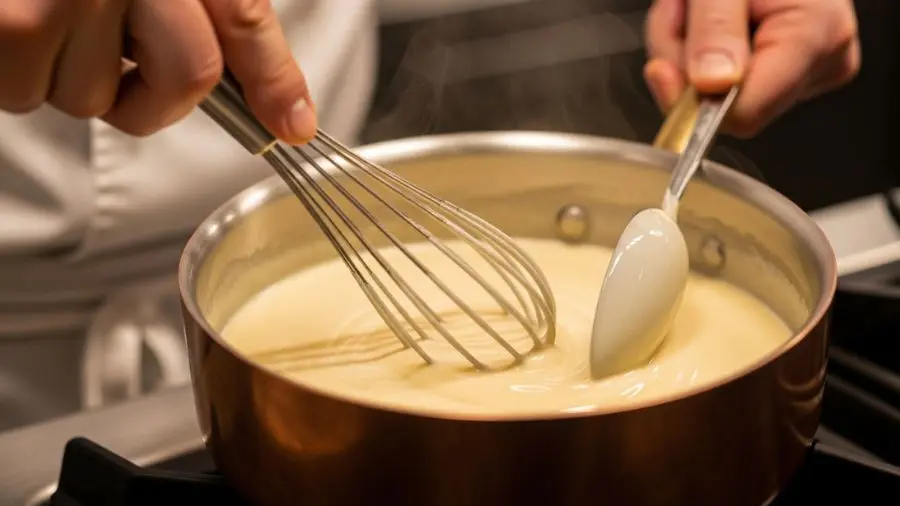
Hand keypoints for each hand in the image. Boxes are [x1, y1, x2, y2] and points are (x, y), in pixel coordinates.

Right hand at [0, 0, 315, 142]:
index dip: (273, 80)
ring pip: (92, 98)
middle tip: (120, 54)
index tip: (289, 125)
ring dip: (72, 75)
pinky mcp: (5, 26)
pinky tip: (17, 19)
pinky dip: (21, 75)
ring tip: (48, 10)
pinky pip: (26, 93)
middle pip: (184, 78)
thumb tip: (287, 115)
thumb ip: (223, 20)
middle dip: (154, 91)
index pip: (244, 19)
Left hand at [644, 0, 860, 136]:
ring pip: (717, 96)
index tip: (661, 68)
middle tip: (681, 11)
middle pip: (726, 105)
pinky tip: (708, 19)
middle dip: (686, 62)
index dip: (692, 99)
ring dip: (686, 53)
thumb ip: (715, 27)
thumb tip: (712, 84)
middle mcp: (823, 59)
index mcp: (818, 34)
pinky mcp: (788, 71)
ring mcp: (808, 69)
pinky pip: (724, 83)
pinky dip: (699, 53)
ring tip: (695, 6)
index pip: (746, 112)